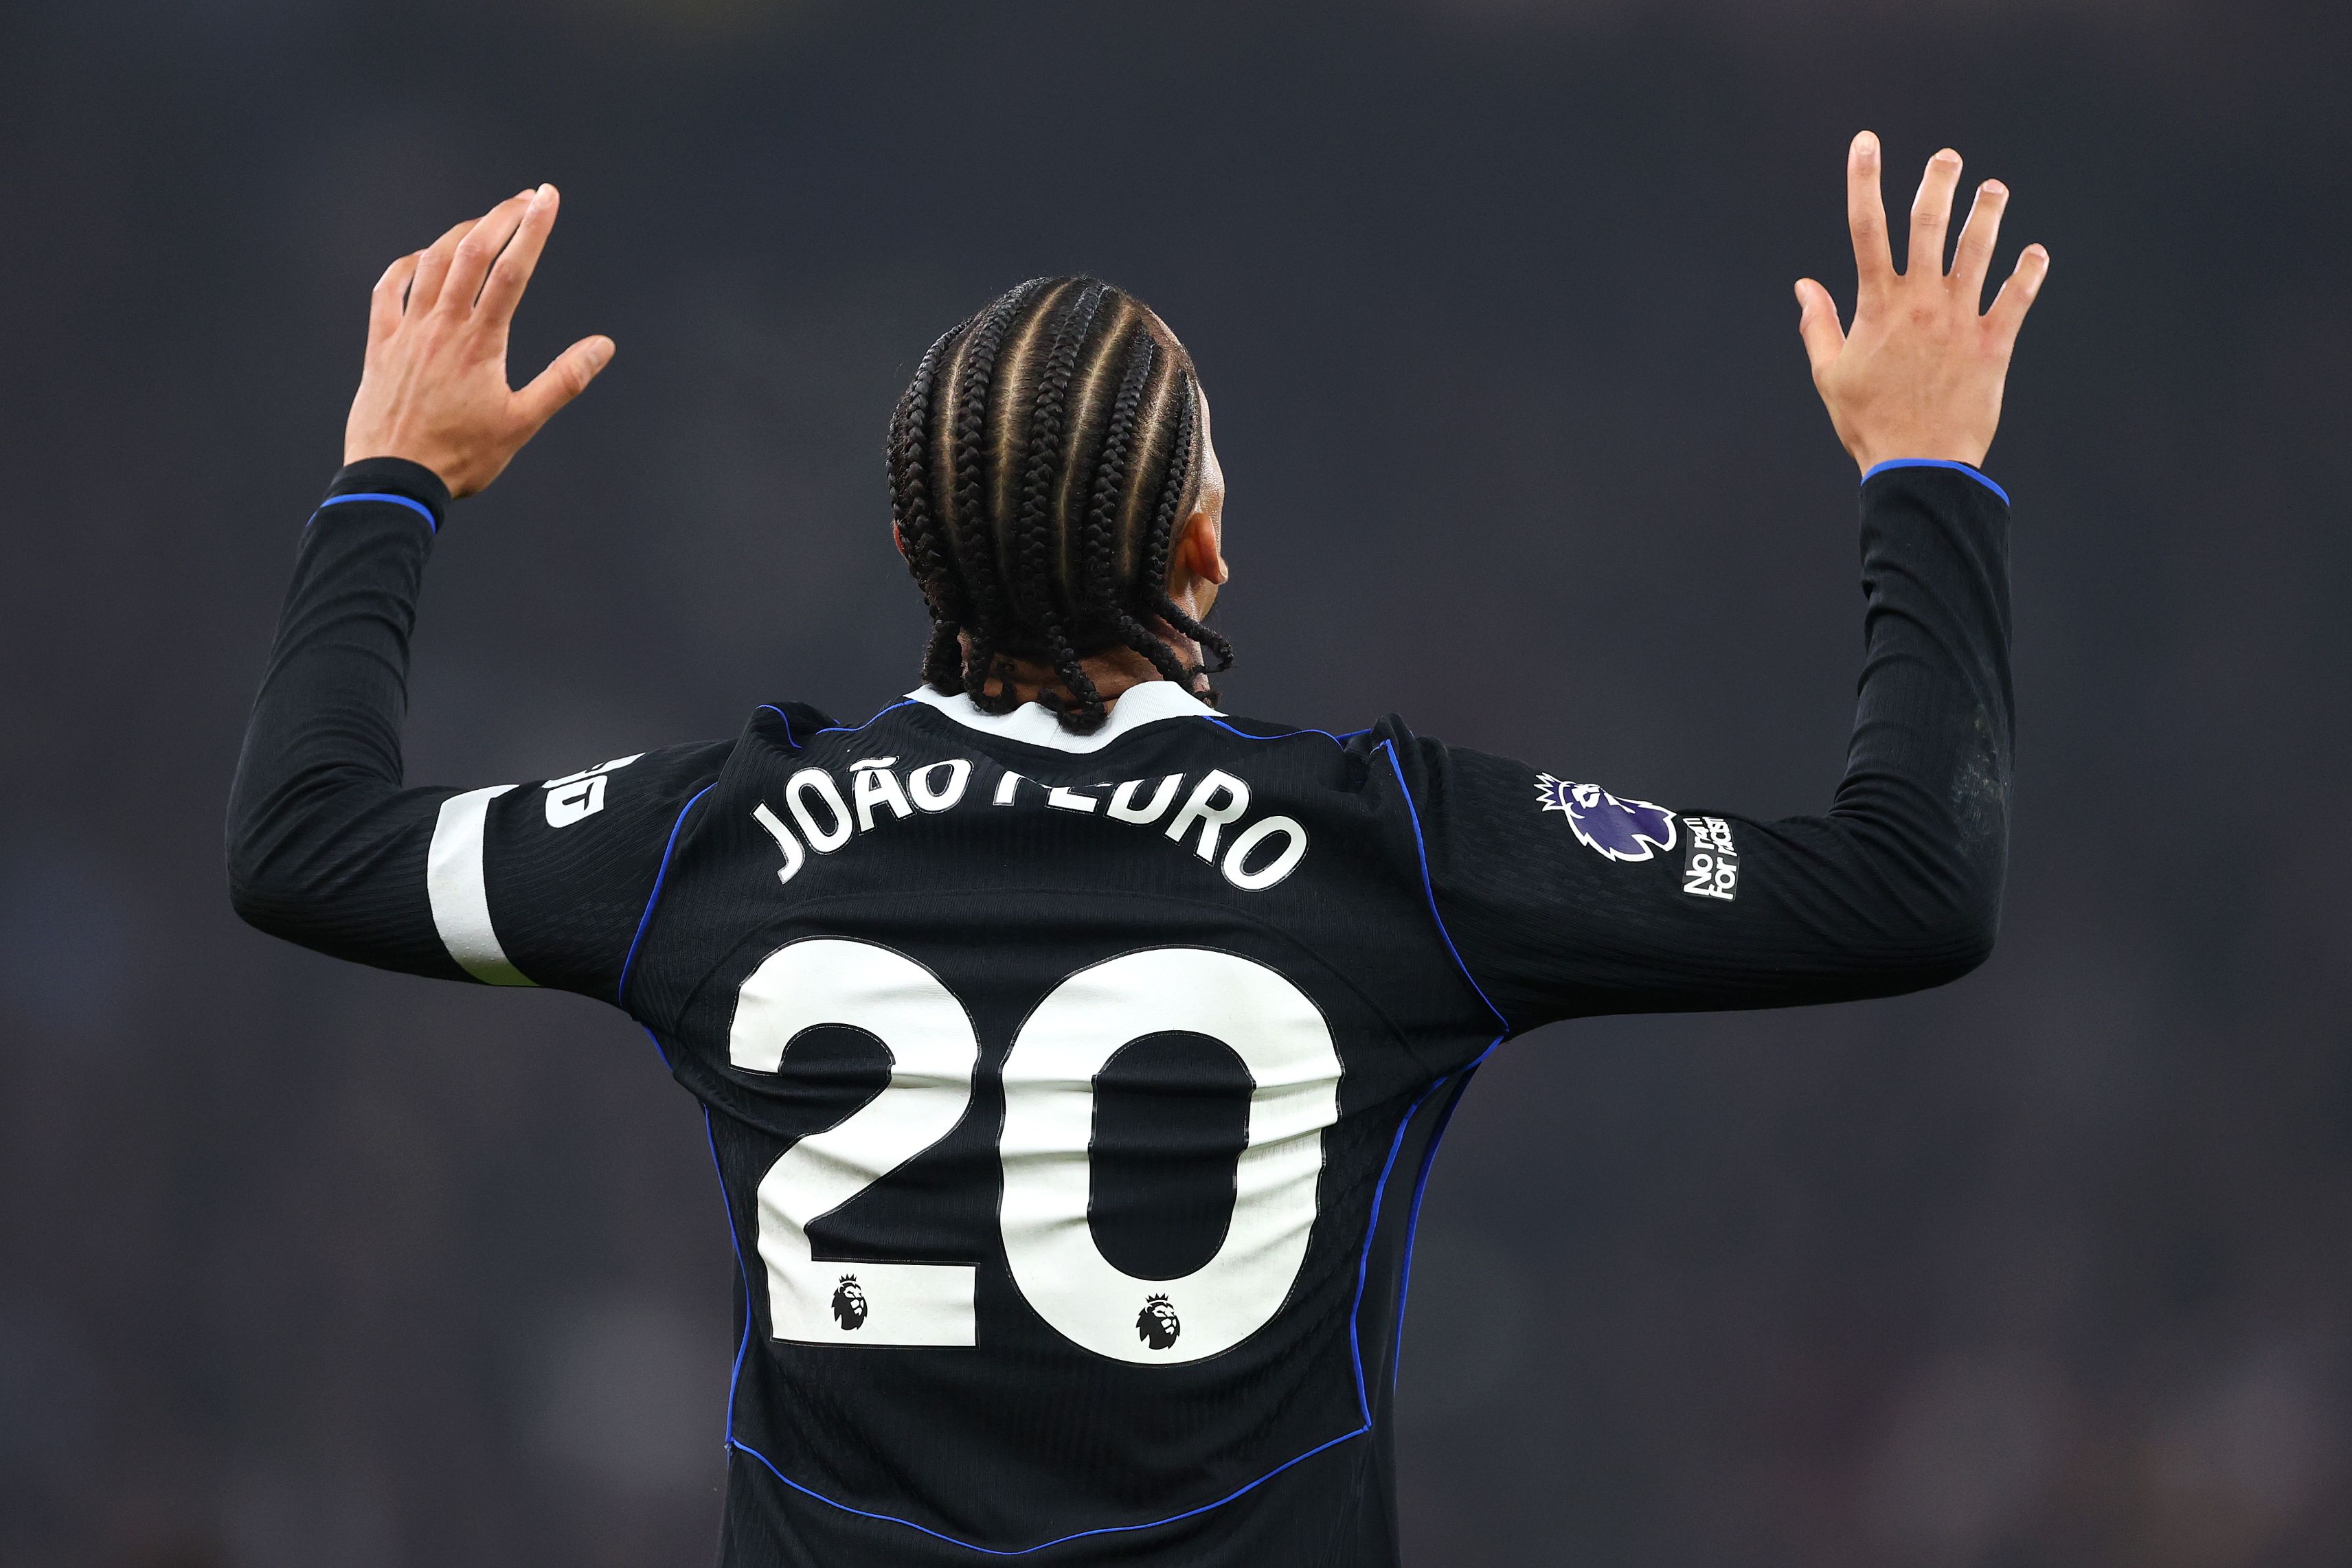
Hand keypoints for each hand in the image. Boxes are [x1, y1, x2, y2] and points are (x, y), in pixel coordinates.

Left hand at [343, 185, 613, 497]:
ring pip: (433, 262)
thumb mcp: (522, 424)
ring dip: (461, 234)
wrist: (392, 478)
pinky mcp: (381, 344)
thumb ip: (564, 380)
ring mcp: (407, 331)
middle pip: (473, 251)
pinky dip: (408, 265)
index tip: (547, 197)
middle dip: (501, 217)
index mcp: (481, 341)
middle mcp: (442, 325)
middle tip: (525, 198)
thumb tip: (602, 346)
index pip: (513, 269)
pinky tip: (421, 259)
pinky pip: (389, 289)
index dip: (533, 228)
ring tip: (485, 223)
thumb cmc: (461, 457)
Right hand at [1796, 133, 2048, 474]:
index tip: (1866, 142)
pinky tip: (2035, 252)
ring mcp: (1961, 320)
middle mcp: (1922, 302)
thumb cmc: (1867, 423)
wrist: (1918, 465)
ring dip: (1988, 214)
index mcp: (1878, 306)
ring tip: (1994, 189)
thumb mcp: (1830, 375)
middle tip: (1948, 157)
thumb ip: (1819, 325)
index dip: (1864, 180)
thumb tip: (1804, 285)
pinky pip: (2017, 298)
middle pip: (1929, 225)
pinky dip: (2028, 273)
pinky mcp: (1995, 343)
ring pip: (1980, 251)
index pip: (1866, 229)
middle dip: (1938, 183)